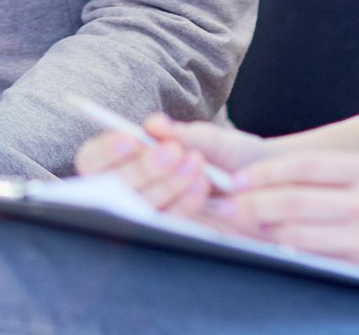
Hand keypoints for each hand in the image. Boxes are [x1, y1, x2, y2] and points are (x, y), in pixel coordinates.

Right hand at [76, 113, 272, 217]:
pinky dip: (184, 202)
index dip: (106, 151)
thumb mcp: (210, 139)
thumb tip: (155, 125)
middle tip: (171, 152)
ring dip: (165, 184)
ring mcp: (152, 216)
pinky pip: (169, 223)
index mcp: (125, 161)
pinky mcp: (175, 234)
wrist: (265, 183)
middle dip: (141, 169)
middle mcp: (131, 192)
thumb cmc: (229, 155)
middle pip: (113, 187)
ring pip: (141, 208)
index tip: (130, 139)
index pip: (93, 161)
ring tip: (193, 162)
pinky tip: (201, 183)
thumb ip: (182, 133)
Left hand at [208, 148, 358, 308]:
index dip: (263, 174)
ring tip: (234, 228)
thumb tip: (295, 184)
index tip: (235, 180)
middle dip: (249, 202)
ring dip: (261, 229)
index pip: (303, 165)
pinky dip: (289, 251)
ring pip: (298, 227)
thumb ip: (351, 177)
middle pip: (291, 195)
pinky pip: (318, 255)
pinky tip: (271, 249)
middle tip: (220, 205)